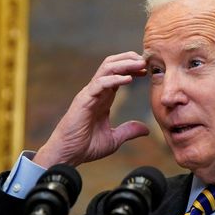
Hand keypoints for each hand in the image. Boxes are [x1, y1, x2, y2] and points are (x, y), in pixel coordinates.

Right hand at [34, 52, 149, 167]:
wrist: (67, 155)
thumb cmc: (85, 146)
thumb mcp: (114, 139)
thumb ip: (129, 131)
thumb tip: (146, 130)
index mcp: (103, 98)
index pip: (118, 75)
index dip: (132, 69)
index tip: (146, 71)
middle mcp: (96, 92)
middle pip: (112, 65)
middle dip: (129, 59)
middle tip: (145, 61)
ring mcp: (89, 94)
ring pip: (106, 69)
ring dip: (124, 64)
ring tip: (140, 64)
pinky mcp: (84, 100)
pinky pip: (99, 83)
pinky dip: (114, 79)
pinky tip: (128, 79)